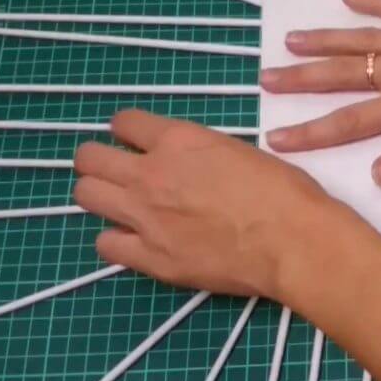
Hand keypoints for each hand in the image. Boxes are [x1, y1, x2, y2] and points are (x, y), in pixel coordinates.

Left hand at [72, 109, 380, 299]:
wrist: (294, 241)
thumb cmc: (284, 192)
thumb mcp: (242, 152)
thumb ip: (203, 154)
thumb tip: (193, 164)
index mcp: (179, 140)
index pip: (123, 122)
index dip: (128, 131)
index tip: (136, 141)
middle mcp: (152, 174)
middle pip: (90, 157)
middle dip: (99, 160)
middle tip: (118, 171)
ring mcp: (146, 217)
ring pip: (86, 196)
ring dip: (100, 195)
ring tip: (121, 203)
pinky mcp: (150, 258)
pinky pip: (104, 244)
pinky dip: (116, 240)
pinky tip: (135, 239)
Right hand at [261, 0, 380, 187]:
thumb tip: (376, 175)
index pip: (349, 124)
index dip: (309, 133)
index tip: (275, 139)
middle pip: (342, 76)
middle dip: (301, 80)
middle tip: (265, 79)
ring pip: (361, 40)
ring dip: (324, 41)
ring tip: (289, 39)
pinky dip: (372, 0)